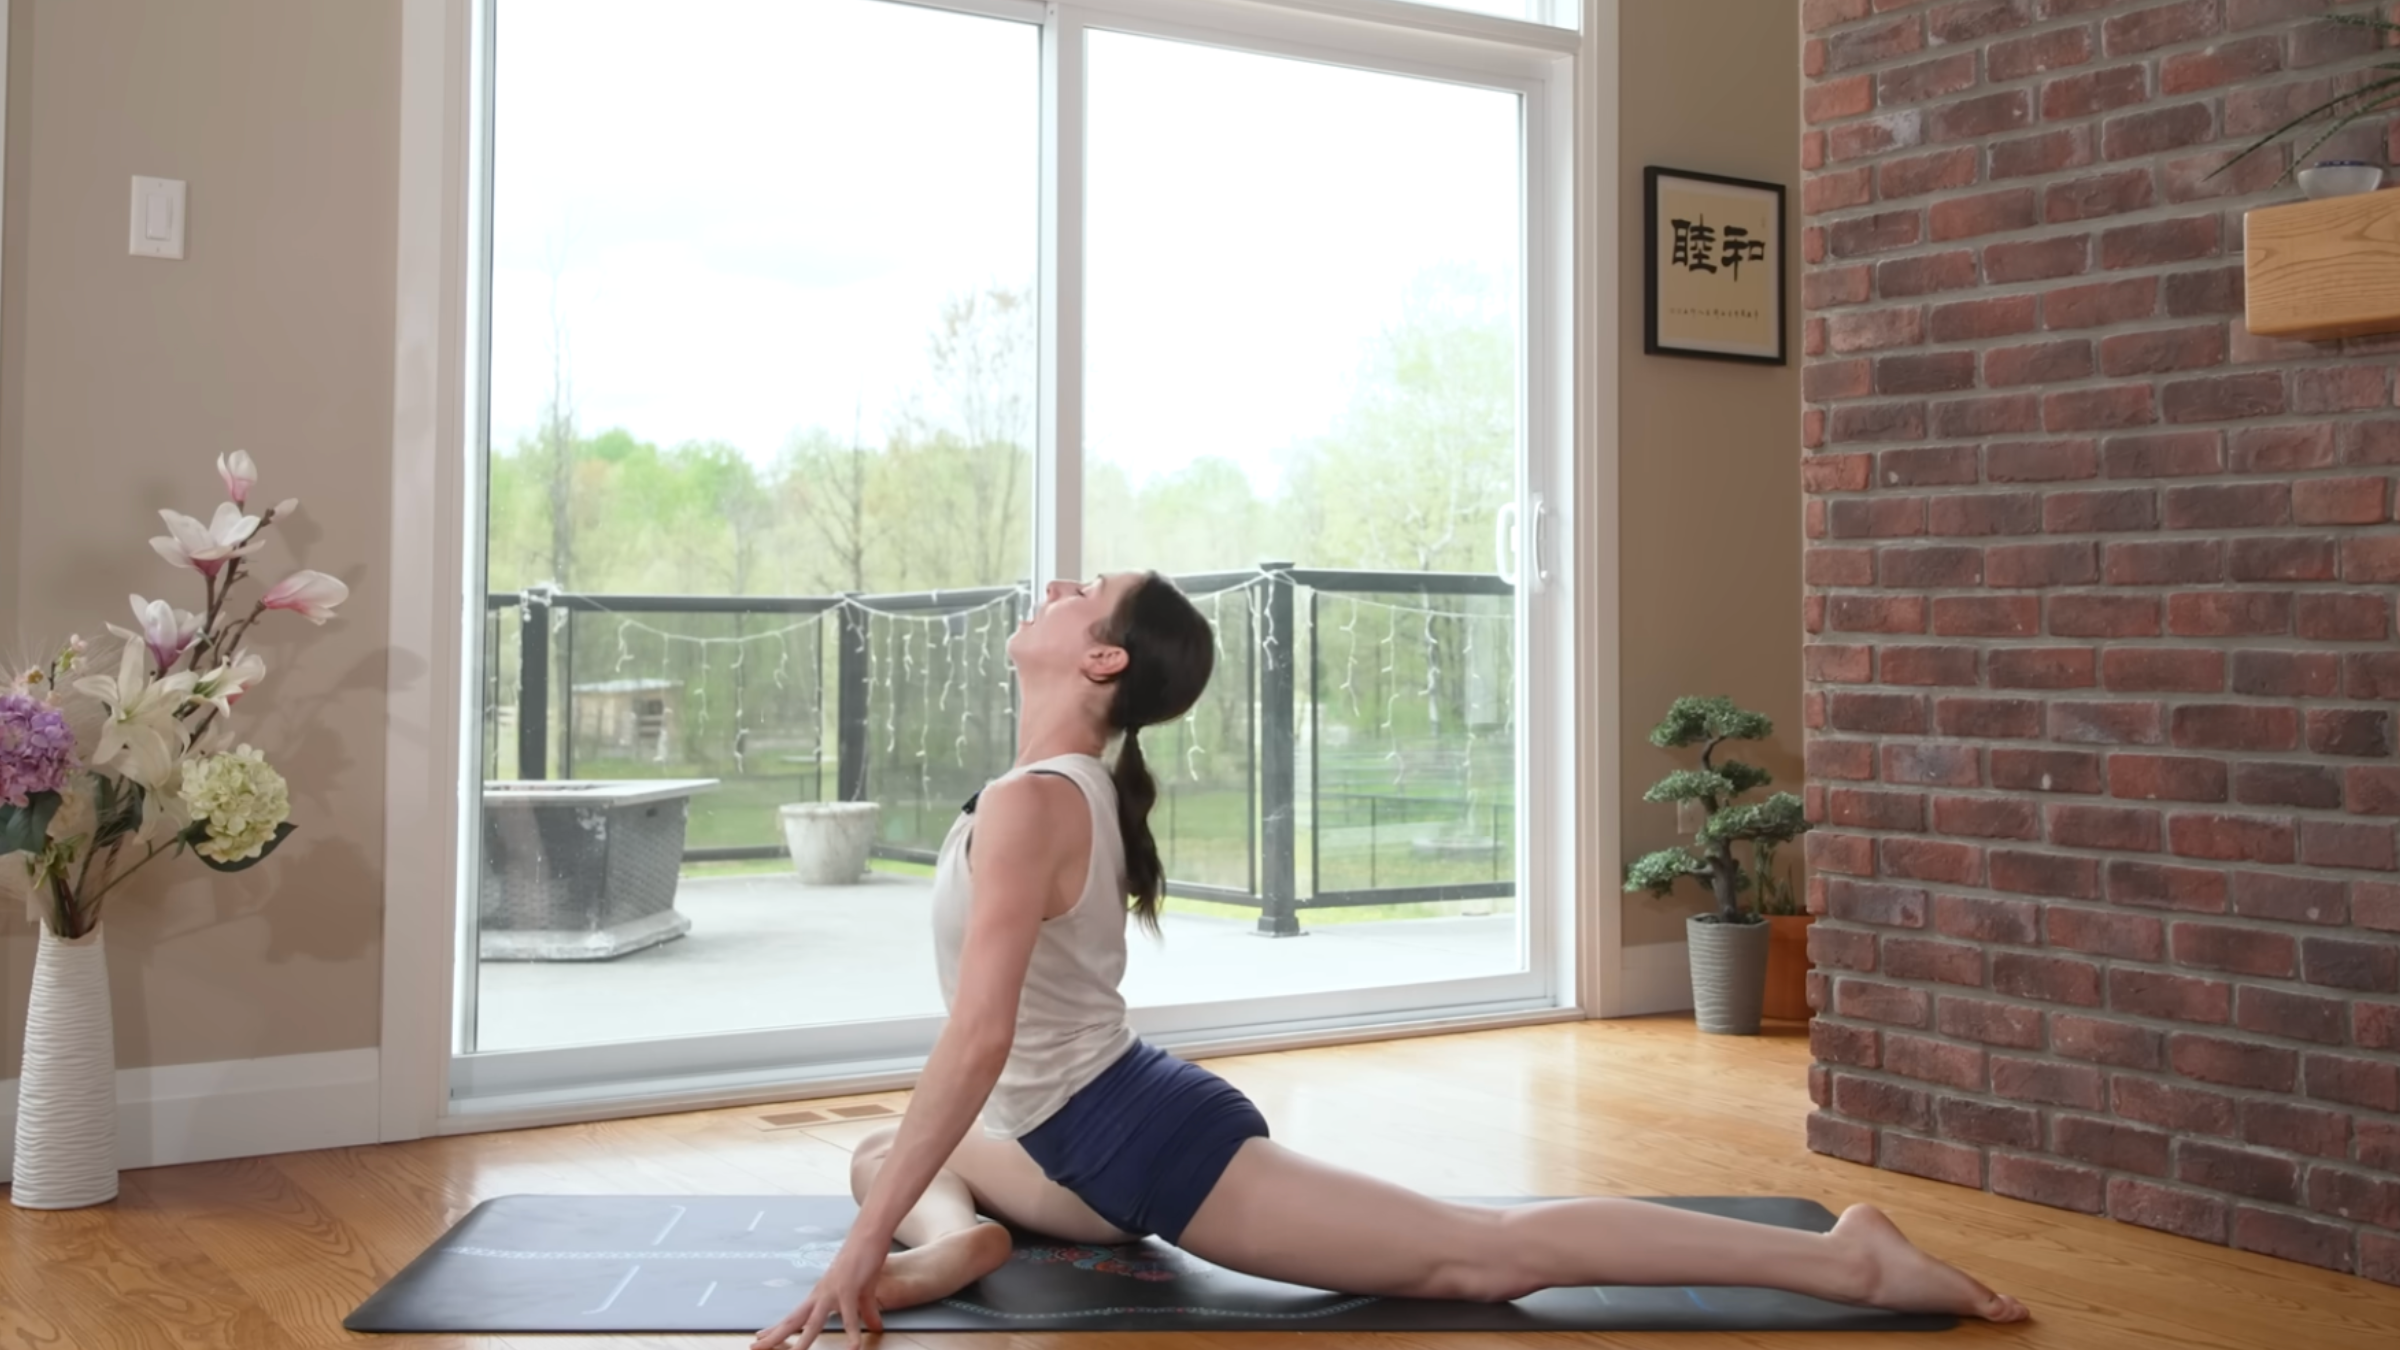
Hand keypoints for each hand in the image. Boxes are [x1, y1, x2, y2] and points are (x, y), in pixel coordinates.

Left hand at [754, 1235, 888, 1349]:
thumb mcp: (864, 1292)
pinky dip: (851, 1333)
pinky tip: (854, 1347)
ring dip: (803, 1342)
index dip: (776, 1328)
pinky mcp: (849, 1289)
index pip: (793, 1316)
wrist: (869, 1233)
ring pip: (813, 1323)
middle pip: (793, 1321)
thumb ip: (866, 1312)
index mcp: (820, 1295)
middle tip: (755, 1348)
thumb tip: (874, 1328)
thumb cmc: (864, 1259)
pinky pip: (850, 1316)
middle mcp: (820, 1294)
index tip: (759, 1337)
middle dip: (775, 1337)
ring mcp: (832, 1292)